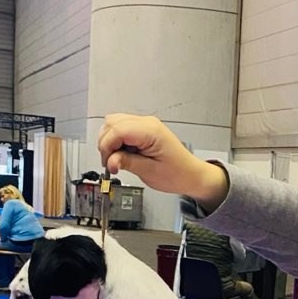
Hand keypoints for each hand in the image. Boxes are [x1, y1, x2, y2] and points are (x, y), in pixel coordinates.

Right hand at [97, 114, 227, 204]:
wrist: (191, 175)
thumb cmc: (177, 174)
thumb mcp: (150, 172)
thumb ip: (127, 163)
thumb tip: (110, 160)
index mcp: (151, 131)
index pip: (117, 130)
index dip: (107, 147)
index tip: (109, 164)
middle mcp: (147, 123)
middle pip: (112, 123)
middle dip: (106, 143)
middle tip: (112, 163)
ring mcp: (145, 124)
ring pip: (113, 124)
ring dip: (110, 141)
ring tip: (118, 160)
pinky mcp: (143, 130)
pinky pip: (121, 129)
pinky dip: (117, 141)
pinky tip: (124, 154)